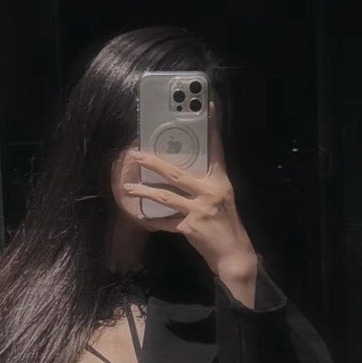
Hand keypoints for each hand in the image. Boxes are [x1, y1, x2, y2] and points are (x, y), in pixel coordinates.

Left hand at [122, 101, 259, 283]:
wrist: (233, 254)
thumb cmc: (227, 225)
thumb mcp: (222, 199)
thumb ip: (206, 185)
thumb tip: (181, 174)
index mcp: (220, 181)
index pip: (216, 150)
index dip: (213, 129)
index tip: (209, 108)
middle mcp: (210, 192)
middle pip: (176, 173)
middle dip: (153, 163)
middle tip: (136, 156)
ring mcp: (199, 209)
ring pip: (165, 196)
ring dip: (144, 191)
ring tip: (128, 187)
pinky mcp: (190, 227)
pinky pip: (166, 221)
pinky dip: (153, 220)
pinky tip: (141, 217)